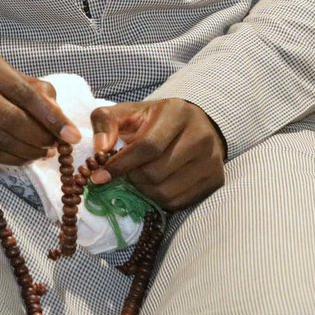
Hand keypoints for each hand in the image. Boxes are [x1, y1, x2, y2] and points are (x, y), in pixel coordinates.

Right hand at [0, 41, 78, 162]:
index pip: (23, 91)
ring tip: (42, 152)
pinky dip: (11, 158)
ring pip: (1, 138)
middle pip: (13, 117)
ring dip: (28, 150)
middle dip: (41, 136)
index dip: (51, 115)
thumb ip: (27, 85)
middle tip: (57, 146)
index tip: (71, 133)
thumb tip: (58, 115)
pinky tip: (23, 157)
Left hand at [88, 98, 225, 210]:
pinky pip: (179, 202)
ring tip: (140, 177)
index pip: (147, 146)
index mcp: (177, 113)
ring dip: (144, 190)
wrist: (194, 125)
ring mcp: (212, 161)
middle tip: (125, 172)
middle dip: (132, 177)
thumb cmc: (154, 120)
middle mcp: (200, 137)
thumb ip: (105, 122)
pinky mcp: (216, 181)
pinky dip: (159, 198)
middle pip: (155, 172)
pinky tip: (155, 184)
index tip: (98, 176)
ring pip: (166, 192)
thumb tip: (99, 149)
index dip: (120, 164)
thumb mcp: (127, 112)